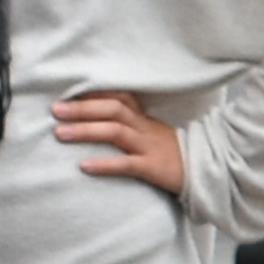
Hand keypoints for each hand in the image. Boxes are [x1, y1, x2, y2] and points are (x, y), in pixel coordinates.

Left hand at [48, 90, 188, 198]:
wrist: (208, 172)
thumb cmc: (172, 154)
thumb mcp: (152, 134)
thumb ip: (128, 125)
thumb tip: (95, 120)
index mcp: (143, 119)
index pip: (118, 97)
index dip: (93, 92)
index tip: (67, 92)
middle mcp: (145, 128)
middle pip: (112, 110)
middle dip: (82, 109)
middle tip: (55, 110)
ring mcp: (149, 147)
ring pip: (116, 132)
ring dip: (85, 131)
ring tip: (59, 133)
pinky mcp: (153, 168)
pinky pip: (127, 164)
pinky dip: (104, 164)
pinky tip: (84, 166)